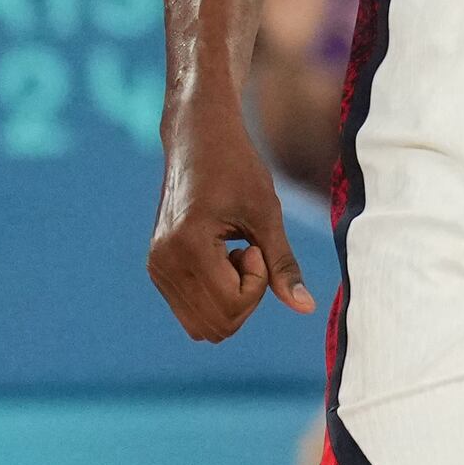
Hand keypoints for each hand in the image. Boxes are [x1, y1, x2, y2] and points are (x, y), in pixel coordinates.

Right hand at [146, 111, 311, 340]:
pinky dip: (215, 296)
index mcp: (188, 246)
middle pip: (217, 326)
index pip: (232, 306)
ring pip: (203, 325)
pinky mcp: (157, 268)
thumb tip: (306, 308)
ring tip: (232, 255)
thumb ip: (282, 265)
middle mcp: (164, 262)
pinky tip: (220, 257)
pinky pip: (191, 310)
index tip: (256, 246)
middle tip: (248, 252)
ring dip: (229, 300)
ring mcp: (156, 268)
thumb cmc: (237, 167)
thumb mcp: (267, 215)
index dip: (258, 284)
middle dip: (245, 298)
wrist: (198, 138)